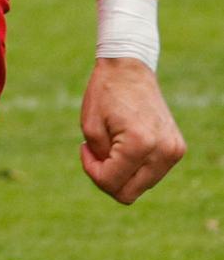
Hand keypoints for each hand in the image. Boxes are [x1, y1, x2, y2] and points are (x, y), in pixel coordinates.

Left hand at [79, 59, 185, 203]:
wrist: (129, 66)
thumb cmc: (105, 93)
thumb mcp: (90, 128)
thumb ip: (100, 162)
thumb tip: (113, 184)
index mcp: (140, 144)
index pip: (112, 183)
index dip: (92, 171)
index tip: (83, 148)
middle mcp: (162, 151)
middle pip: (129, 193)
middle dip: (107, 178)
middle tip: (95, 153)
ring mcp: (173, 151)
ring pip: (141, 186)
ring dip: (122, 173)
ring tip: (111, 145)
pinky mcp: (176, 148)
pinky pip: (151, 173)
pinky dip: (136, 166)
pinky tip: (126, 144)